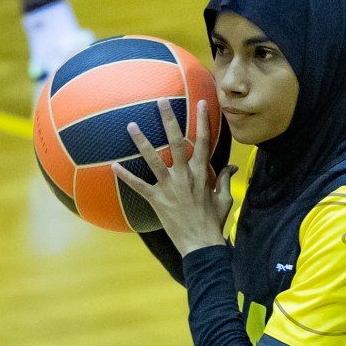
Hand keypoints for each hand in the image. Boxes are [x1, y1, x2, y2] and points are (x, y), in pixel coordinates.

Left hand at [111, 98, 236, 254]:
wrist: (202, 245)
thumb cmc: (213, 222)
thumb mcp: (224, 199)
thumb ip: (223, 179)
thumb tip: (231, 167)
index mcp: (201, 174)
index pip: (204, 141)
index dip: (204, 121)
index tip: (203, 102)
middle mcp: (185, 176)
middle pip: (177, 142)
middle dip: (170, 120)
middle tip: (161, 101)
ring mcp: (170, 188)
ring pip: (154, 159)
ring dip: (142, 142)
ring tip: (131, 125)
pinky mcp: (157, 201)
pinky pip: (139, 186)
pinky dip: (126, 176)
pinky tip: (113, 166)